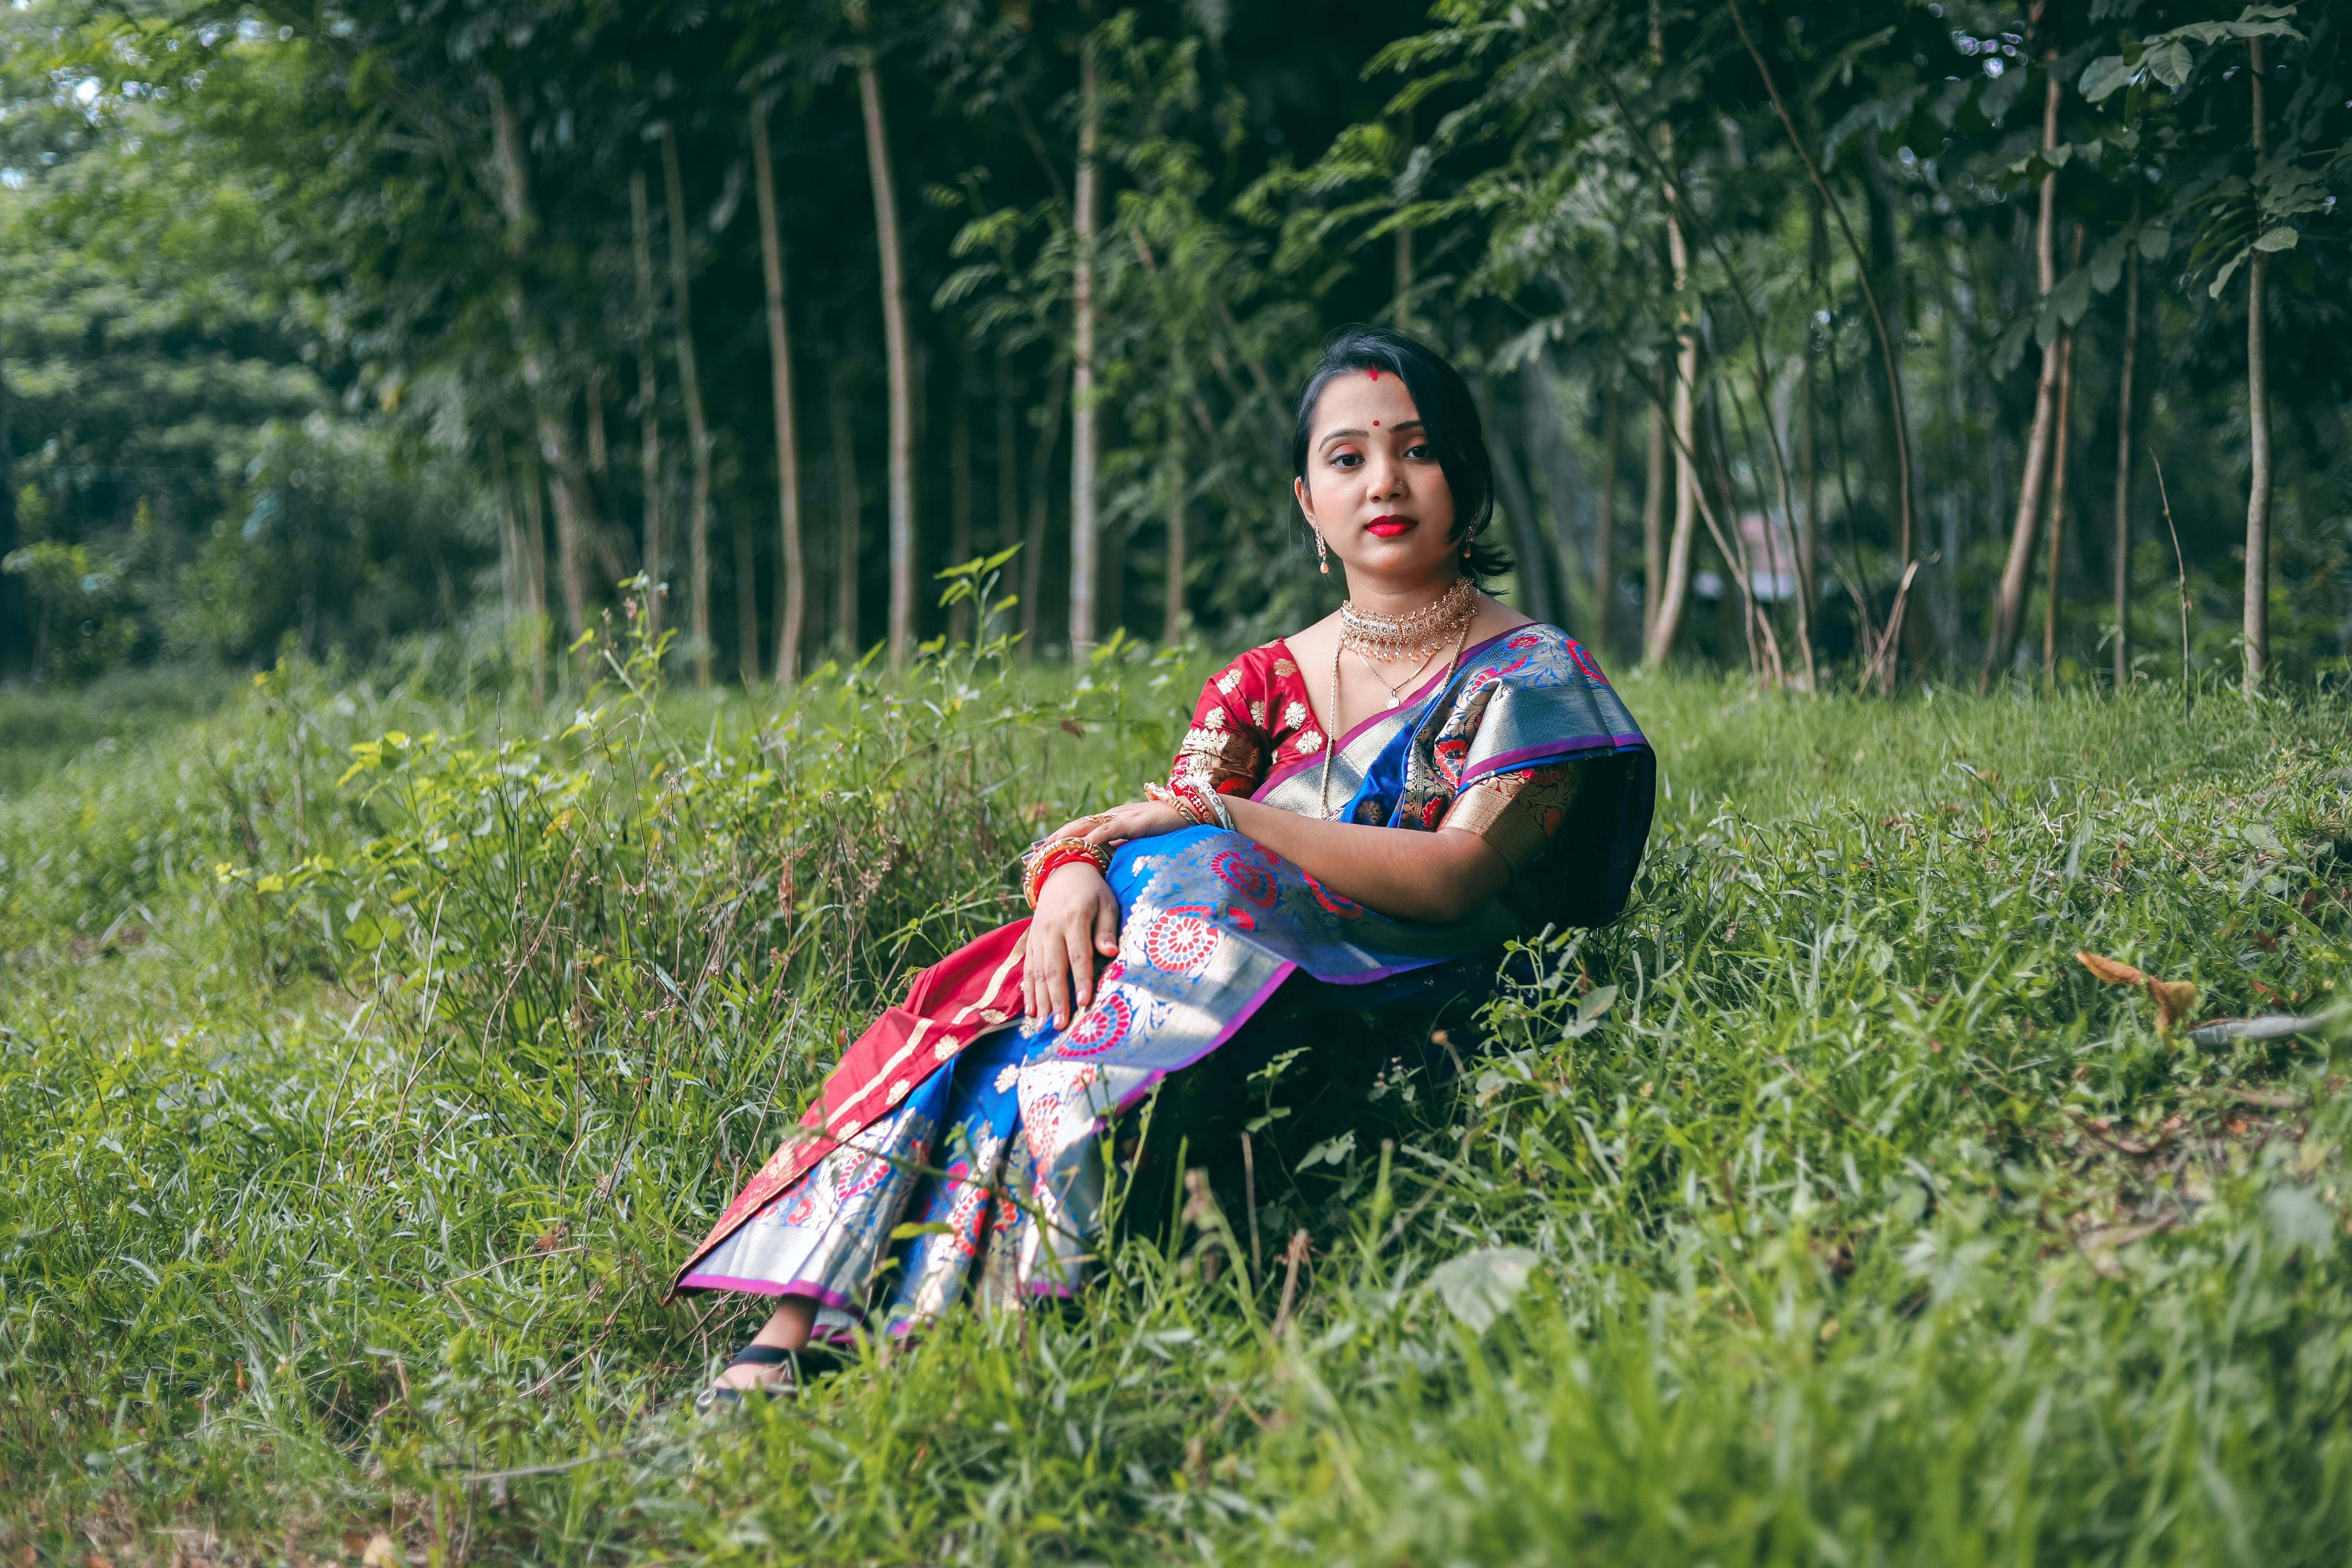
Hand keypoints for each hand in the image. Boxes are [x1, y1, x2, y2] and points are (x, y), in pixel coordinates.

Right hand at [1022, 862, 1121, 1029]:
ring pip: (1037, 973)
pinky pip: (1027, 969)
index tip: (1083, 1002)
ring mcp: (1037, 937)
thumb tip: (1111, 952)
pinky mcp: (1030, 942)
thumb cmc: (1092, 893)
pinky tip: (1032, 1011)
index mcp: (1073, 920)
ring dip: (1041, 1001)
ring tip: (1044, 1025)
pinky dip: (1029, 991)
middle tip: (1060, 1025)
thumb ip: (1106, 929)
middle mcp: (1051, 930)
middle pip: (1053, 969)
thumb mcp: (1106, 904)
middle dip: (1057, 999)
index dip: (1080, 979)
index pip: (1077, 955)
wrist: (1062, 873)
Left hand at [1046, 798, 1190, 847]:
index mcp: (1109, 822)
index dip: (1058, 841)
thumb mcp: (1135, 841)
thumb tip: (1101, 866)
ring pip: (1088, 825)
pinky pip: (1112, 828)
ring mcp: (1122, 818)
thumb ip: (1118, 849)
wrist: (1188, 811)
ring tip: (1049, 848)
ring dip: (1067, 836)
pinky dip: (1097, 835)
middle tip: (1032, 855)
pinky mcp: (1135, 822)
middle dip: (1053, 840)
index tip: (1039, 854)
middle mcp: (1111, 817)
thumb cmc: (1164, 827)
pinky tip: (1085, 843)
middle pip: (1075, 827)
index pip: (1078, 831)